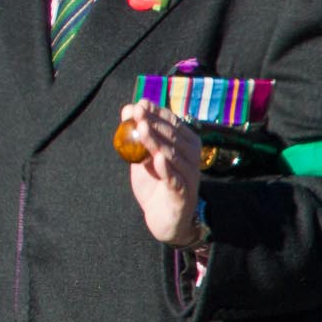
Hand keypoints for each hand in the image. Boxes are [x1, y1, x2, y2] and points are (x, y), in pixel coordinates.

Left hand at [121, 100, 201, 245]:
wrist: (163, 218)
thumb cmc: (154, 182)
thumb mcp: (143, 156)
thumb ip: (137, 134)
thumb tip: (128, 108)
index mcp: (185, 146)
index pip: (174, 124)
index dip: (157, 113)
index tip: (141, 104)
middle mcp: (192, 159)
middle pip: (175, 138)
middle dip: (155, 123)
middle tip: (138, 113)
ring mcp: (189, 177)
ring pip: (176, 157)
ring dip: (158, 142)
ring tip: (142, 129)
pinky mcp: (183, 196)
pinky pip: (176, 181)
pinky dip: (167, 170)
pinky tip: (157, 160)